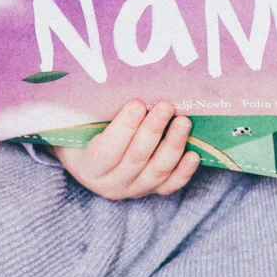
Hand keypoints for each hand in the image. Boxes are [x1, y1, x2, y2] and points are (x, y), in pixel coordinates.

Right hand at [49, 99, 199, 198]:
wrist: (91, 158)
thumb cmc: (85, 133)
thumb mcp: (83, 124)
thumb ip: (96, 111)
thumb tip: (126, 85)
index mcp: (89, 167)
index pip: (107, 150)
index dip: (124, 128)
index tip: (137, 104)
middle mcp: (111, 184)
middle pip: (136, 158)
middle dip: (153, 130)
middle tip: (166, 105)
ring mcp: (133, 189)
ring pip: (157, 171)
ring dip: (173, 145)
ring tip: (183, 122)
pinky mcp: (152, 191)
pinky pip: (170, 185)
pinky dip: (184, 171)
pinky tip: (194, 154)